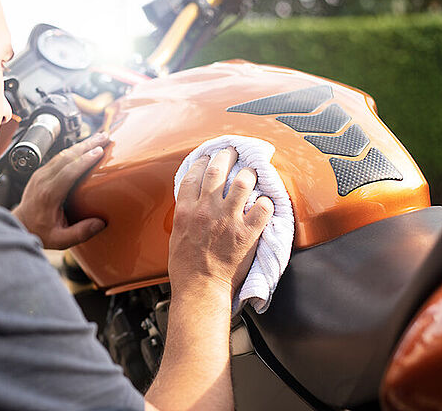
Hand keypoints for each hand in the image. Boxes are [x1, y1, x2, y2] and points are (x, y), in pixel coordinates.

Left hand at [12, 133, 110, 249]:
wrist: (21, 224)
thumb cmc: (40, 232)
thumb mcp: (60, 240)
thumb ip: (80, 232)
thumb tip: (100, 224)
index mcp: (48, 194)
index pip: (68, 172)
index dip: (84, 160)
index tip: (99, 151)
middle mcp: (43, 180)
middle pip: (66, 157)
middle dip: (87, 145)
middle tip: (105, 136)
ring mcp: (40, 174)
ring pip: (63, 154)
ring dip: (82, 144)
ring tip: (100, 137)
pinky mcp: (41, 172)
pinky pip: (59, 157)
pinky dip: (74, 150)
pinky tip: (86, 146)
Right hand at [169, 148, 273, 296]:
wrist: (200, 289)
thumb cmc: (185, 269)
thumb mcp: (176, 236)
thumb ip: (185, 217)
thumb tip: (192, 206)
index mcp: (185, 211)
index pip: (193, 175)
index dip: (202, 161)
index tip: (208, 157)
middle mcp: (206, 210)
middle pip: (217, 170)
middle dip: (226, 156)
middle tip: (233, 152)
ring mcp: (227, 220)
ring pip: (243, 182)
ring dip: (249, 174)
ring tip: (253, 172)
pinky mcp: (246, 233)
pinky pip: (262, 207)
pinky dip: (266, 202)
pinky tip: (265, 202)